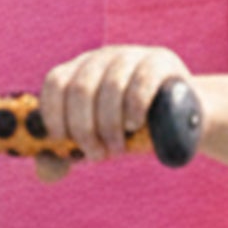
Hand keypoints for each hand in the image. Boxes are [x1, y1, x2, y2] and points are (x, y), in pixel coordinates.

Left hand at [29, 43, 200, 174]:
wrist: (183, 121)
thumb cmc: (130, 132)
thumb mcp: (96, 143)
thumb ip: (67, 157)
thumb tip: (45, 173)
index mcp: (79, 71)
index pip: (55, 83)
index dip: (54, 115)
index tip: (64, 141)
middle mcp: (102, 58)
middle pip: (80, 88)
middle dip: (84, 128)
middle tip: (97, 155)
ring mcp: (132, 55)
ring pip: (110, 87)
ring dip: (110, 125)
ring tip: (118, 148)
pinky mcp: (160, 60)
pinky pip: (140, 83)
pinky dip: (133, 109)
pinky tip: (135, 125)